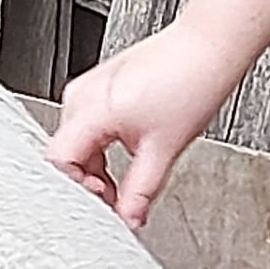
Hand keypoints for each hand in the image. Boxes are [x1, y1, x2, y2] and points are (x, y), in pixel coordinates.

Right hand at [47, 21, 248, 227]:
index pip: (59, 162)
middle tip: (117, 204)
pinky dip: (104, 150)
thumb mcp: (164, 149)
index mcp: (88, 109)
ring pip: (80, 143)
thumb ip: (140, 191)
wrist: (210, 48)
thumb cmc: (191, 82)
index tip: (101, 205)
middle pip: (68, 155)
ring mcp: (91, 89)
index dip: (77, 190)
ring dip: (98, 169)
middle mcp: (82, 96)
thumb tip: (128, 220)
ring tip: (125, 184)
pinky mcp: (104, 87)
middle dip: (89, 184)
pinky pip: (91, 127)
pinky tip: (128, 159)